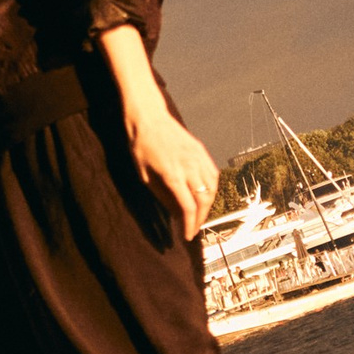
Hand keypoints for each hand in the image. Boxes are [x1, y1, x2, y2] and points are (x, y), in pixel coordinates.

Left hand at [129, 106, 221, 240]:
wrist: (149, 117)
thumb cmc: (141, 145)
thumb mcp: (144, 175)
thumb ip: (162, 195)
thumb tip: (175, 213)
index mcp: (172, 174)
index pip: (187, 207)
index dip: (189, 224)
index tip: (187, 235)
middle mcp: (189, 166)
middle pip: (204, 200)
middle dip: (201, 218)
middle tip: (194, 228)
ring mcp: (198, 157)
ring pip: (212, 188)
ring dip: (208, 205)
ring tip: (199, 214)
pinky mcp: (201, 150)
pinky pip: (213, 174)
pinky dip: (212, 189)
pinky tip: (206, 195)